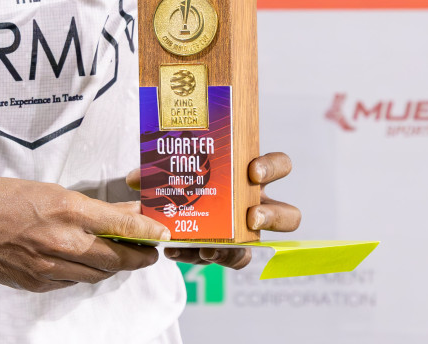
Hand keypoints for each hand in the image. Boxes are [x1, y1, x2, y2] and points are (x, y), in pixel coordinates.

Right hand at [0, 176, 166, 292]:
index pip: (121, 226)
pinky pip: (72, 283)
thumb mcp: (55, 192)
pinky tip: (80, 262)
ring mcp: (50, 266)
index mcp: (68, 210)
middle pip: (115, 259)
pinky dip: (82, 273)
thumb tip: (126, 214)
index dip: (148, 234)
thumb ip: (93, 208)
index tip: (164, 236)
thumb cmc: (9, 197)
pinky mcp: (38, 283)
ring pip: (96, 274)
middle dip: (138, 258)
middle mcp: (63, 240)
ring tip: (118, 257)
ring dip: (111, 266)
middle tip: (149, 254)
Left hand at [132, 152, 300, 269]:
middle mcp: (255, 203)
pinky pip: (226, 260)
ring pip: (260, 247)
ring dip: (235, 250)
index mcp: (249, 173)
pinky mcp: (227, 250)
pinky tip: (177, 251)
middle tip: (251, 217)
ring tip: (207, 249)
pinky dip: (201, 256)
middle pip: (289, 216)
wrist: (171, 201)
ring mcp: (245, 231)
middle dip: (272, 217)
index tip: (252, 172)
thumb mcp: (173, 166)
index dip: (272, 168)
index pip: (280, 166)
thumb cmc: (183, 175)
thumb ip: (157, 169)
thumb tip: (137, 179)